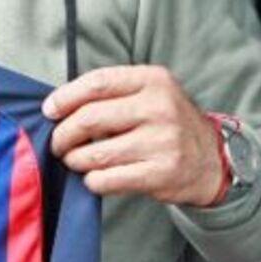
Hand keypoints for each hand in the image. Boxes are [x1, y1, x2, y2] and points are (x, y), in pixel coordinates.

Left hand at [44, 65, 224, 205]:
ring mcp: (162, 142)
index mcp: (153, 80)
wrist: (211, 160)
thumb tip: (57, 107)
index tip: (49, 111)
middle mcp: (160, 108)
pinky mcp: (161, 174)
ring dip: (75, 160)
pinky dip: (92, 181)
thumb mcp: (150, 94)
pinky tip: (95, 177)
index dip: (65, 97)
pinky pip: (107, 179)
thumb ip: (111, 94)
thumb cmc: (167, 124)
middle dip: (63, 134)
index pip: (97, 83)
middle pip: (89, 119)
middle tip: (57, 144)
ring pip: (95, 153)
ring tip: (74, 160)